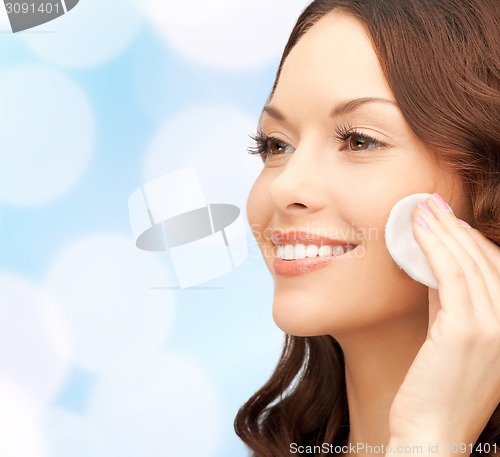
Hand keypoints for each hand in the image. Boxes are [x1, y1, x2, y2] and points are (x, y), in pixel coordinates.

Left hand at [388, 193, 499, 450]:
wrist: (431, 432)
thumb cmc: (437, 386)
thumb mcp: (451, 336)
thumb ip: (450, 302)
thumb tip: (436, 265)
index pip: (496, 270)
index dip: (472, 240)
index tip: (448, 219)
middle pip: (486, 261)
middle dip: (456, 227)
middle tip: (432, 203)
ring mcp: (495, 328)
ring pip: (469, 263)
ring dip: (444, 230)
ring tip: (422, 208)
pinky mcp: (469, 331)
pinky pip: (451, 276)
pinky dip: (435, 247)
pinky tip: (419, 230)